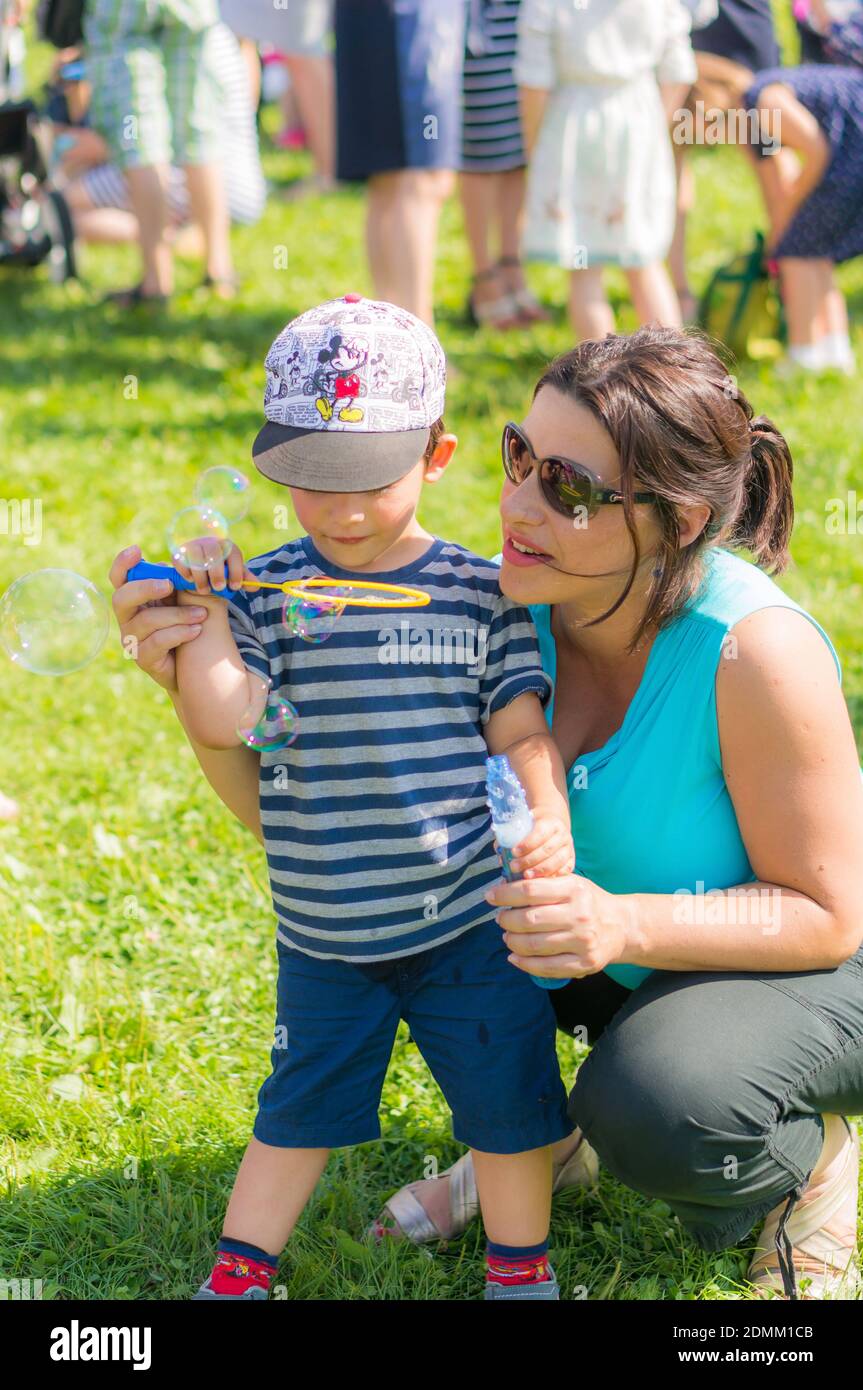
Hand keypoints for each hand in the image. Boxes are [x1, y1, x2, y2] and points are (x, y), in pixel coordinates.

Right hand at [110, 545, 209, 692]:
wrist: (192, 665)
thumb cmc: (185, 625)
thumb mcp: (182, 600)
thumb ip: (177, 583)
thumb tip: (174, 565)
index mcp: (134, 599)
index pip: (118, 579)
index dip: (122, 563)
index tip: (136, 550)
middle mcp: (127, 618)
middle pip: (122, 598)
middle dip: (145, 588)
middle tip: (168, 584)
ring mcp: (132, 640)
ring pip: (147, 621)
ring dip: (177, 615)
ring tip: (202, 614)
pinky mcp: (143, 659)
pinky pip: (158, 641)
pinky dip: (180, 633)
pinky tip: (197, 630)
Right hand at [173, 538, 253, 595]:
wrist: (200, 567)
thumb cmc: (221, 572)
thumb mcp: (234, 574)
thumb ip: (244, 579)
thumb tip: (256, 586)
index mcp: (227, 547)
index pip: (234, 554)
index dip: (236, 571)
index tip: (235, 587)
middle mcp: (211, 542)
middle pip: (214, 552)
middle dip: (217, 572)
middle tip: (218, 588)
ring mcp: (194, 545)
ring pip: (196, 556)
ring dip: (201, 576)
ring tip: (204, 590)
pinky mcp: (179, 552)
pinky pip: (180, 559)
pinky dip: (185, 571)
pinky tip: (190, 581)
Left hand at [485, 873, 633, 979]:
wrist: (622, 926)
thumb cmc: (587, 902)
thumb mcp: (571, 883)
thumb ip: (543, 883)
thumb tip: (504, 886)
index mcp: (574, 889)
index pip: (529, 890)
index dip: (504, 894)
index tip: (491, 897)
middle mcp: (579, 915)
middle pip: (528, 920)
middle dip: (506, 920)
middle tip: (500, 919)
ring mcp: (583, 941)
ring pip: (534, 945)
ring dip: (512, 942)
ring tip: (507, 937)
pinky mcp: (584, 964)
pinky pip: (546, 967)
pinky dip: (524, 964)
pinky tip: (515, 957)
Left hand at [506, 811, 574, 878]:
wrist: (552, 827)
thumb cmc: (533, 828)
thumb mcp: (523, 825)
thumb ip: (511, 836)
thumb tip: (500, 852)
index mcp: (550, 823)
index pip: (540, 832)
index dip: (527, 843)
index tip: (514, 852)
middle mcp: (562, 835)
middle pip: (548, 849)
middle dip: (530, 860)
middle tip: (514, 867)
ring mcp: (568, 849)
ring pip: (557, 861)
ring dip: (540, 871)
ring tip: (525, 877)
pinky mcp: (571, 861)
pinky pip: (564, 871)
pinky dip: (552, 877)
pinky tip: (540, 882)